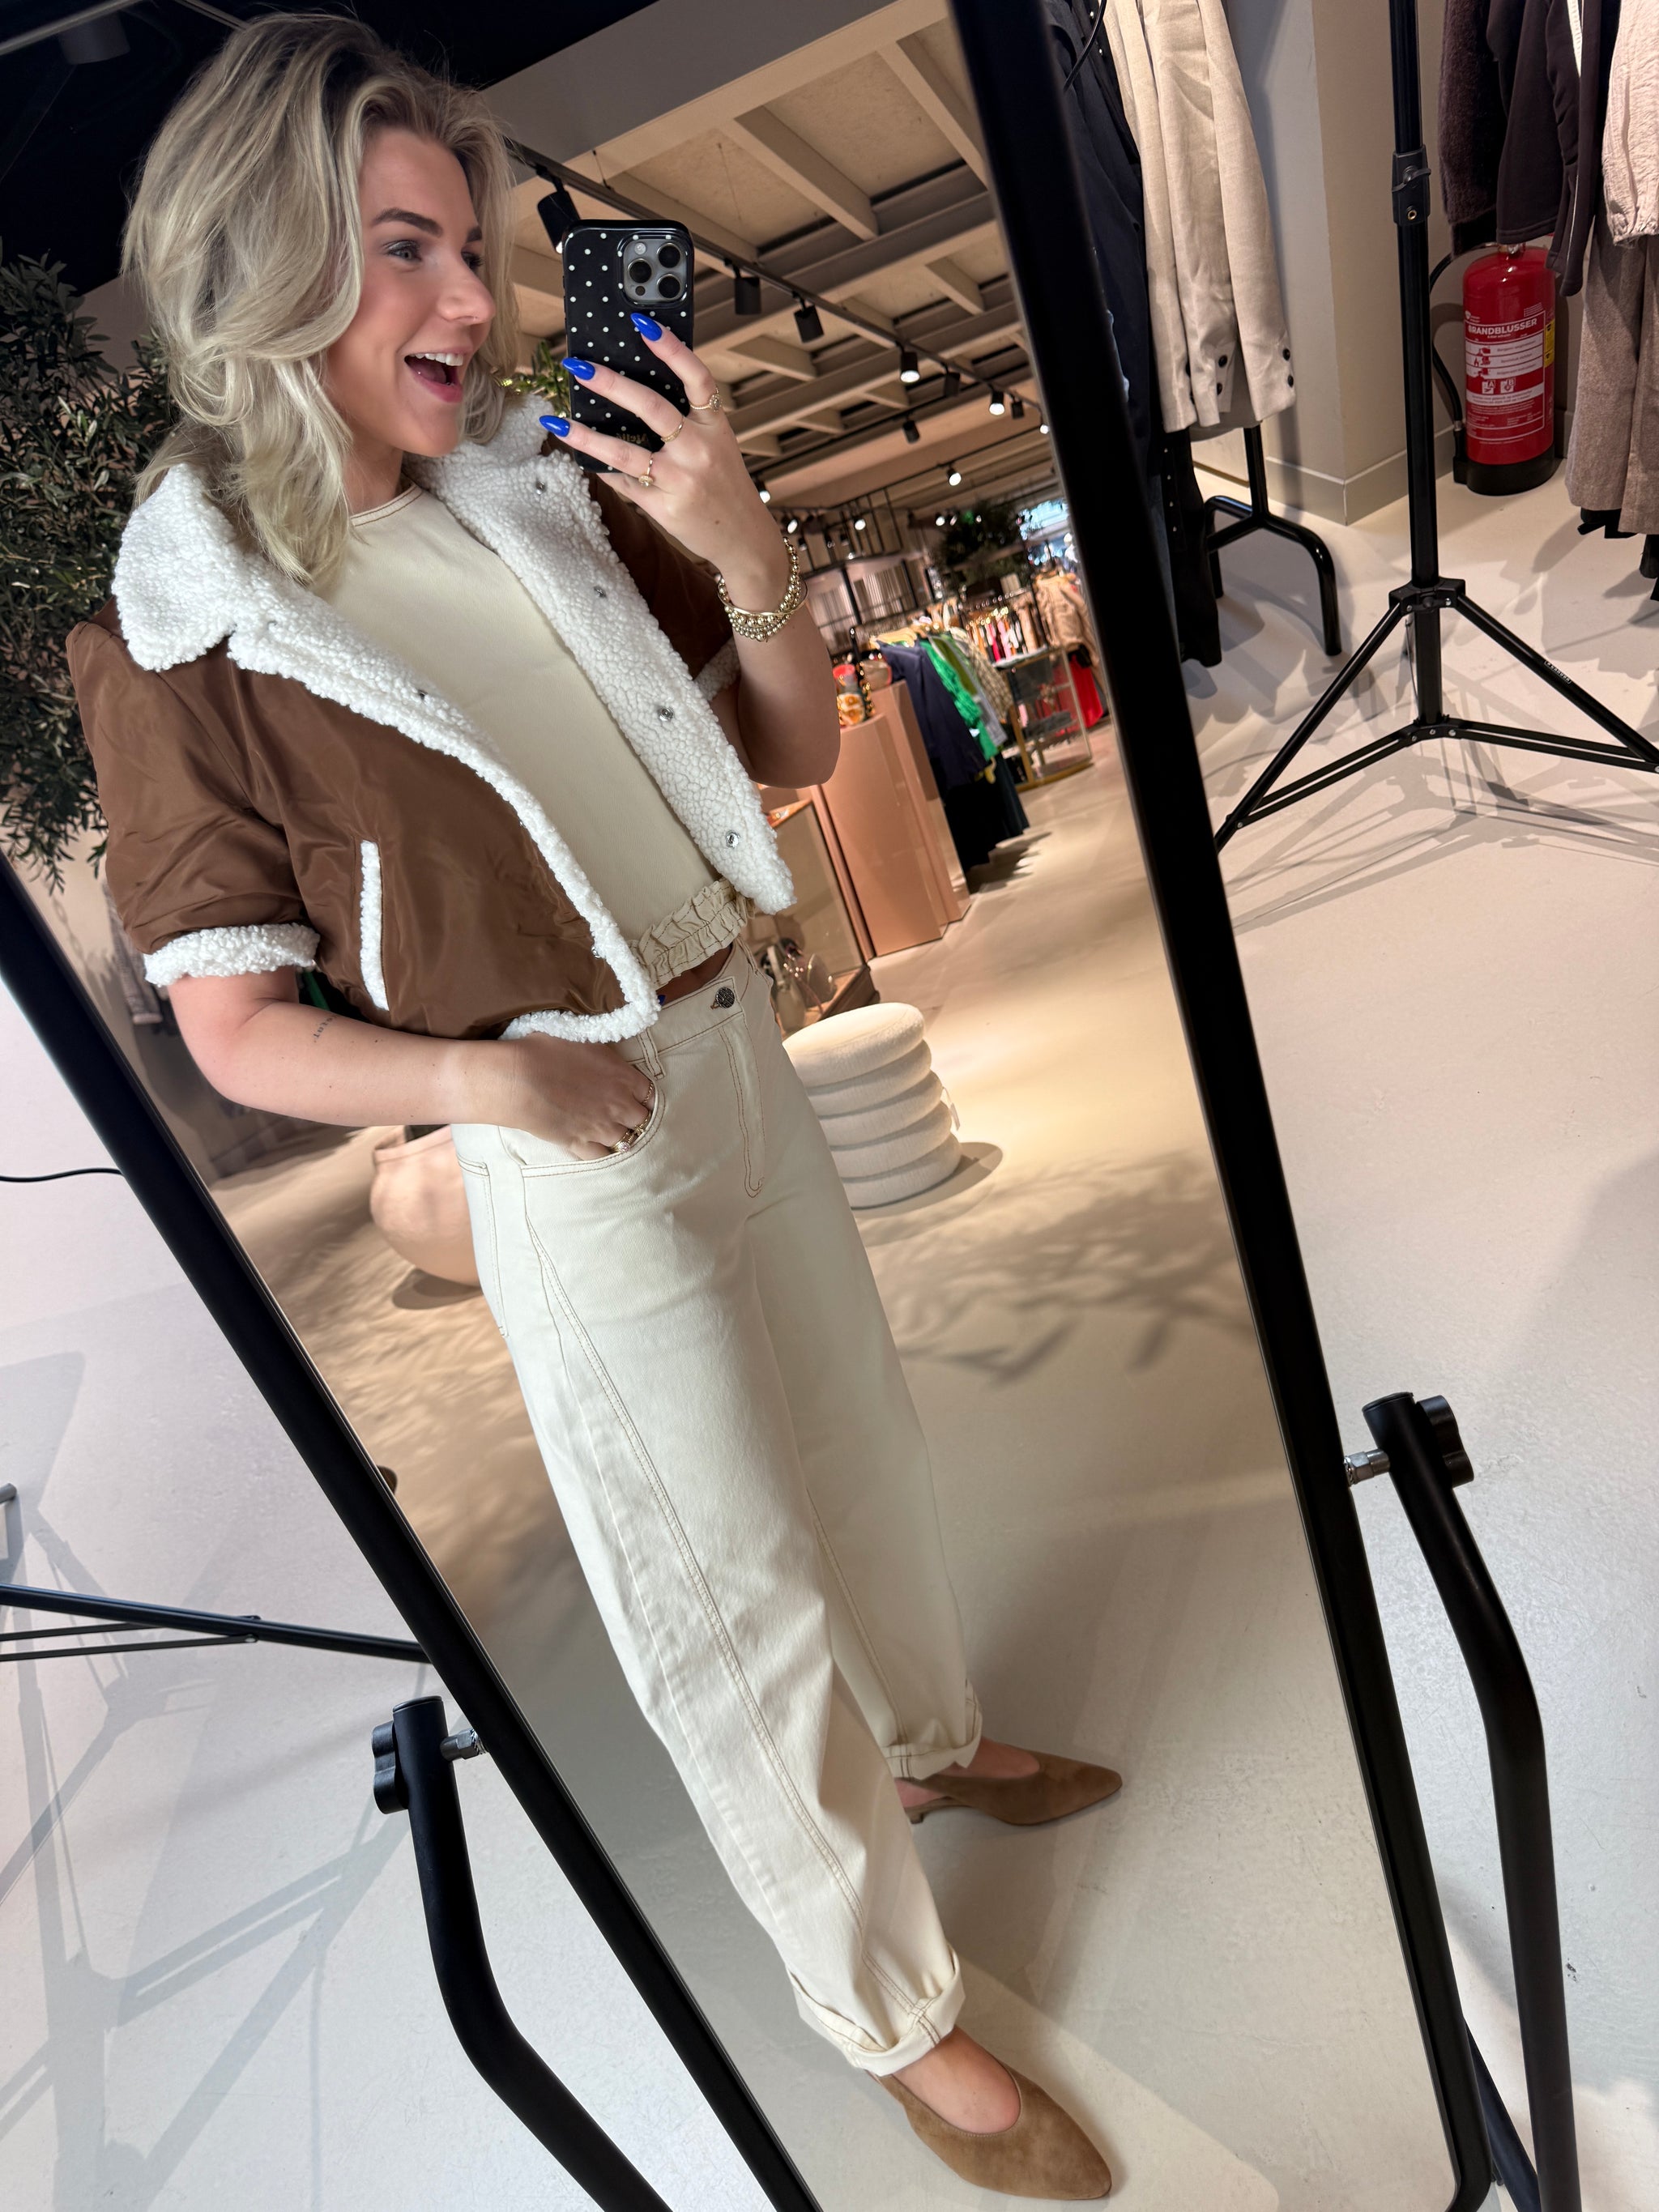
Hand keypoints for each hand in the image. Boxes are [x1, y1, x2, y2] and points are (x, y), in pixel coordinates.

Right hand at [485, 1035, 655, 1158]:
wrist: (519, 1079)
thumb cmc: (546, 1050)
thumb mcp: (582, 1038)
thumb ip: (602, 1053)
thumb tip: (603, 1053)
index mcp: (624, 1077)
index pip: (651, 1094)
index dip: (646, 1097)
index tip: (640, 1098)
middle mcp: (618, 1106)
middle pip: (642, 1120)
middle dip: (636, 1118)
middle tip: (625, 1115)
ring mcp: (601, 1128)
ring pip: (625, 1142)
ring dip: (621, 1137)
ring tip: (611, 1132)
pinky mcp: (580, 1144)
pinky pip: (601, 1157)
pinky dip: (602, 1153)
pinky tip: (596, 1146)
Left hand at [543, 319, 788, 605]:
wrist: (744, 539)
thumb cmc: (724, 485)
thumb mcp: (717, 445)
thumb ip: (686, 421)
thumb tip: (631, 393)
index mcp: (715, 426)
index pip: (696, 378)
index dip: (671, 348)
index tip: (642, 323)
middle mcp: (699, 450)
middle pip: (652, 408)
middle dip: (611, 384)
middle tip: (579, 366)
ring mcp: (680, 480)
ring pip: (625, 452)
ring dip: (586, 436)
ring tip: (558, 422)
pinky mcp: (664, 507)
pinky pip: (624, 481)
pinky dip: (601, 467)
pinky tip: (580, 455)